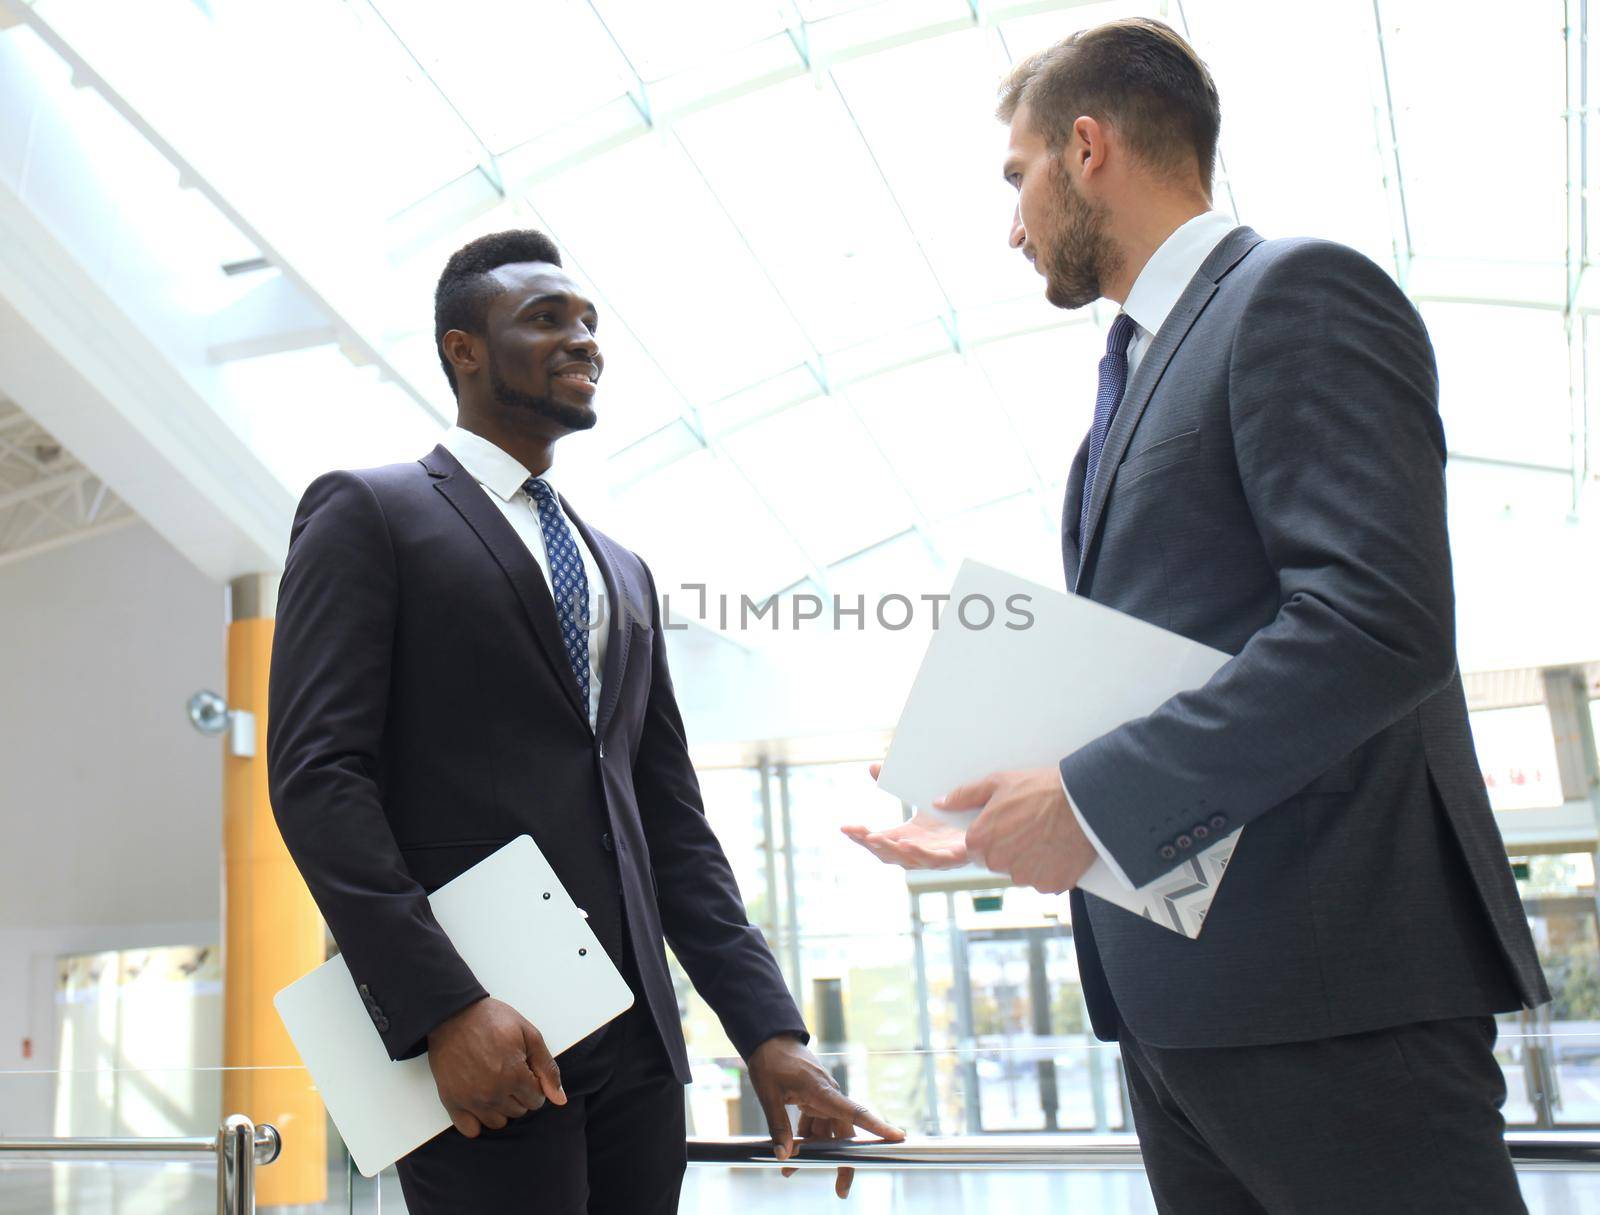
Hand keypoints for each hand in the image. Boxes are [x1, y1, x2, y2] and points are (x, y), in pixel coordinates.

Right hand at [425, 996, 566, 1137]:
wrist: (454, 1013)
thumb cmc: (492, 1020)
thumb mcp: (529, 1034)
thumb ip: (547, 1068)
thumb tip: (559, 1099)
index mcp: (514, 1076)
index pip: (536, 1100)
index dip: (534, 1084)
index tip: (524, 1070)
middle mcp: (493, 1093)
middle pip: (518, 1111)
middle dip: (519, 1095)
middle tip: (508, 1073)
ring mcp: (471, 1100)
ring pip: (497, 1122)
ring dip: (501, 1108)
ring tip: (495, 1085)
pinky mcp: (451, 1101)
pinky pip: (470, 1129)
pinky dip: (477, 1120)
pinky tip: (479, 1102)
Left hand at [747, 1033, 904, 1198]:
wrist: (770, 1039)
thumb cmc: (771, 1062)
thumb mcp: (769, 1095)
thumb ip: (779, 1126)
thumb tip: (784, 1156)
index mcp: (822, 1091)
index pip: (854, 1112)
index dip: (877, 1126)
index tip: (898, 1137)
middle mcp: (828, 1096)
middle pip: (844, 1133)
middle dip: (842, 1161)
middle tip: (841, 1190)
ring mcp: (822, 1099)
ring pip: (827, 1133)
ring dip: (813, 1152)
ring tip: (791, 1172)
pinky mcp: (814, 1100)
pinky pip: (815, 1126)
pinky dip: (803, 1140)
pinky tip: (790, 1154)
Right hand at [841, 763, 969, 869]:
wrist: (990, 811)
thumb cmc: (955, 807)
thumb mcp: (920, 792)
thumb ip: (896, 782)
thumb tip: (871, 767)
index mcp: (909, 837)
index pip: (879, 841)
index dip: (861, 837)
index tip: (845, 827)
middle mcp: (921, 850)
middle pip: (890, 854)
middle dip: (871, 844)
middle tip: (857, 832)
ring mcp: (939, 856)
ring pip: (910, 859)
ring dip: (892, 850)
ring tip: (877, 838)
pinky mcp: (958, 856)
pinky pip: (938, 859)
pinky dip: (921, 853)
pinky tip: (908, 844)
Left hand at [953, 767, 1098, 893]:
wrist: (1082, 801)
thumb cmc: (1038, 788)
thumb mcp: (997, 782)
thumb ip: (964, 796)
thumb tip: (941, 803)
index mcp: (980, 841)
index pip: (975, 846)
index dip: (991, 833)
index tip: (1007, 821)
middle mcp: (998, 864)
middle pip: (997, 862)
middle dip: (1008, 848)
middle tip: (1028, 826)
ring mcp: (1025, 877)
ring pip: (1020, 873)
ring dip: (1028, 860)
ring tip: (1045, 835)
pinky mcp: (1049, 885)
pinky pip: (1043, 880)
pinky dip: (1049, 868)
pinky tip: (1057, 847)